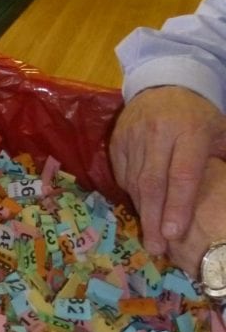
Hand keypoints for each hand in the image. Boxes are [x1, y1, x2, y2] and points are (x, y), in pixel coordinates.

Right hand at [109, 86, 225, 256]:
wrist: (164, 83)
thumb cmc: (200, 116)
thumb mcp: (221, 134)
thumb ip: (225, 164)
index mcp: (189, 131)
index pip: (182, 175)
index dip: (177, 206)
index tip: (173, 234)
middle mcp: (158, 133)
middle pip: (153, 183)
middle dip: (153, 218)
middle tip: (156, 249)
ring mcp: (133, 135)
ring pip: (135, 181)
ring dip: (142, 212)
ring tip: (150, 238)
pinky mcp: (117, 139)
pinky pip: (122, 174)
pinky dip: (132, 194)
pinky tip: (142, 208)